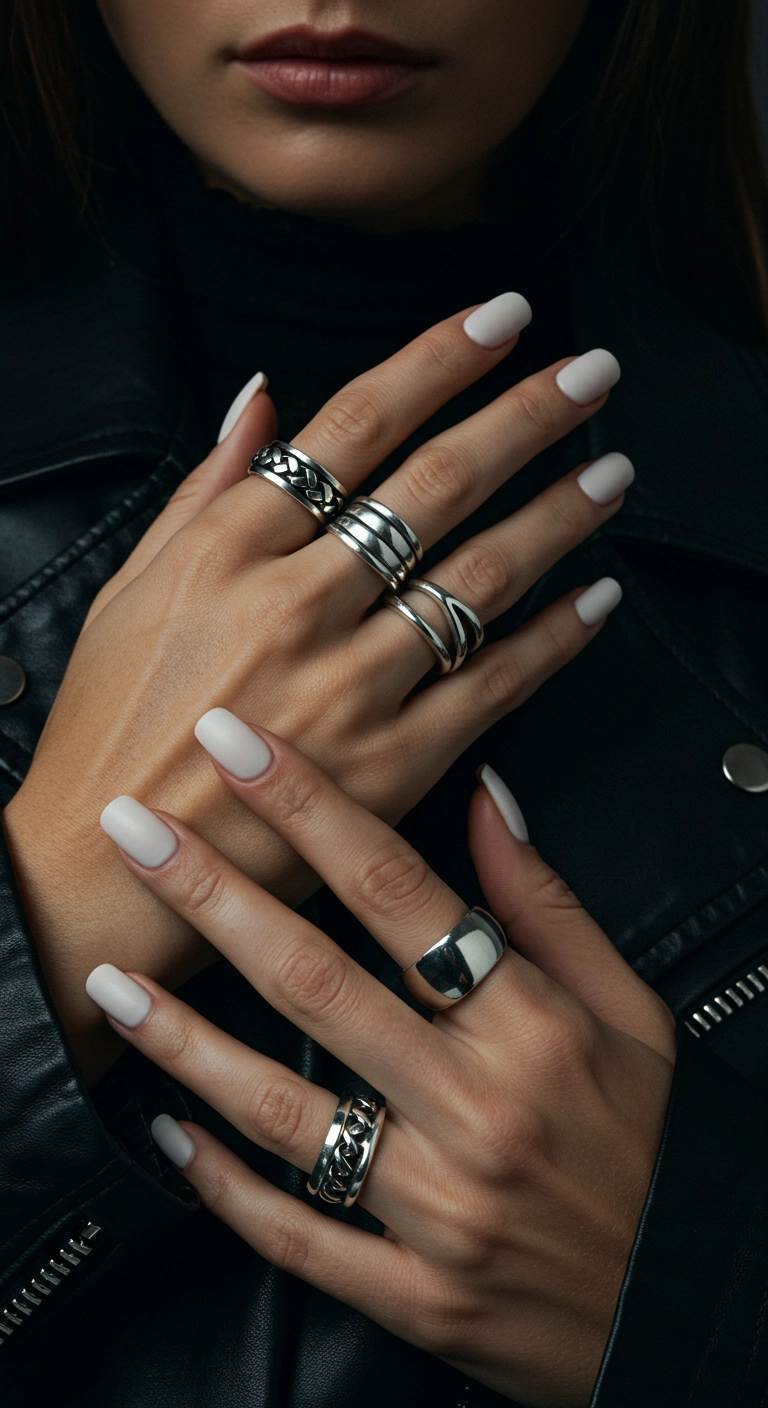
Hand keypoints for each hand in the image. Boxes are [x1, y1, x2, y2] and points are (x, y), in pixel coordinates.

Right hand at [4, 298, 626, 1080]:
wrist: (102, 863)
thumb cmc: (110, 725)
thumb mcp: (131, 587)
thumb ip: (206, 487)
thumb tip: (267, 398)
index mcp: (228, 551)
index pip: (356, 426)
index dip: (440, 360)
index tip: (503, 319)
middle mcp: (295, 606)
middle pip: (437, 486)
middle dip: (528, 417)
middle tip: (593, 374)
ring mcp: (347, 688)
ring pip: (479, 577)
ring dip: (559, 516)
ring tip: (612, 473)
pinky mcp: (388, 766)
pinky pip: (492, 687)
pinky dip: (553, 639)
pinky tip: (596, 598)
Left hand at [88, 722, 674, 1406]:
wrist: (680, 1297)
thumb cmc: (654, 1143)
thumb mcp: (632, 1011)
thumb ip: (547, 905)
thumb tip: (486, 798)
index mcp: (532, 1026)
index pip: (398, 890)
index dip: (310, 808)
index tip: (239, 748)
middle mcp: (476, 1107)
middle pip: (316, 981)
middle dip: (215, 895)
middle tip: (135, 832)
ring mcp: (438, 1205)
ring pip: (286, 1108)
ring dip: (185, 1040)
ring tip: (111, 981)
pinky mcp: (414, 1290)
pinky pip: (297, 1234)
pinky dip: (225, 1187)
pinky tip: (169, 1134)